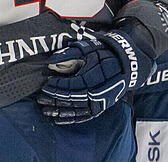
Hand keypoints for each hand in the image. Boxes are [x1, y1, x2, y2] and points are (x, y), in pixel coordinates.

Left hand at [37, 30, 154, 123]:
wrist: (127, 64)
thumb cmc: (105, 54)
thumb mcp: (88, 48)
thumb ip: (69, 54)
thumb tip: (51, 61)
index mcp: (95, 77)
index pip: (72, 85)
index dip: (58, 85)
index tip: (47, 83)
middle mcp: (98, 92)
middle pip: (72, 99)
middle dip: (55, 99)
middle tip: (41, 98)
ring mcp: (100, 102)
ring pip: (77, 110)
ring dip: (60, 111)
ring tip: (45, 110)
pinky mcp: (101, 107)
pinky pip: (84, 116)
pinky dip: (71, 118)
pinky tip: (58, 119)